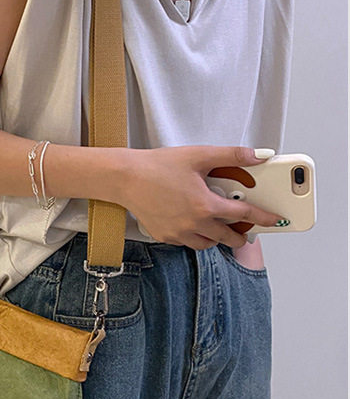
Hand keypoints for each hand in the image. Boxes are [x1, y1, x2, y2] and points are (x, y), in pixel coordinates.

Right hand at [118, 145, 283, 249]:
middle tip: (244, 230)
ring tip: (218, 227)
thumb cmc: (157, 166)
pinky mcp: (164, 236)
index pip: (244, 214)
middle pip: (227, 237)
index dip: (263, 217)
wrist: (125, 178)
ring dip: (216, 237)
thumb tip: (259, 156)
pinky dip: (195, 236)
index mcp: (206, 205)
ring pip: (206, 244)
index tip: (274, 219)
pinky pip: (186, 242)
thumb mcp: (199, 155)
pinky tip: (193, 224)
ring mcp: (178, 233)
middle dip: (240, 235)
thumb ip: (232, 156)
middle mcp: (193, 224)